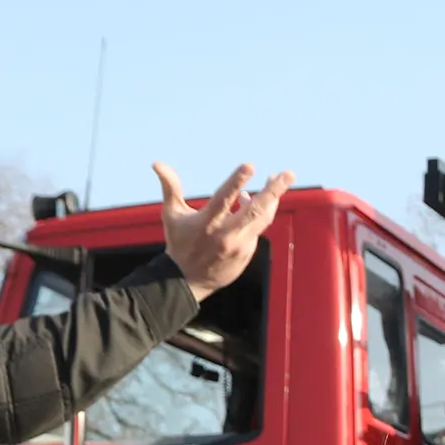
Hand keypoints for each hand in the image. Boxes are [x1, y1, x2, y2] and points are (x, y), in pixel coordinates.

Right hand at [158, 162, 291, 294]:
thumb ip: (170, 187)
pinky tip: (256, 200)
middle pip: (255, 211)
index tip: (250, 166)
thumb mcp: (172, 215)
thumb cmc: (179, 243)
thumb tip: (156, 163)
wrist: (187, 281)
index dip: (237, 181)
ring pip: (263, 218)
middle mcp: (225, 234)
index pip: (224, 198)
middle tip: (288, 174)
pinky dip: (259, 212)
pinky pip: (258, 227)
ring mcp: (239, 244)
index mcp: (206, 222)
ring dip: (273, 198)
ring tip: (278, 179)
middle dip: (274, 191)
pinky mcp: (247, 252)